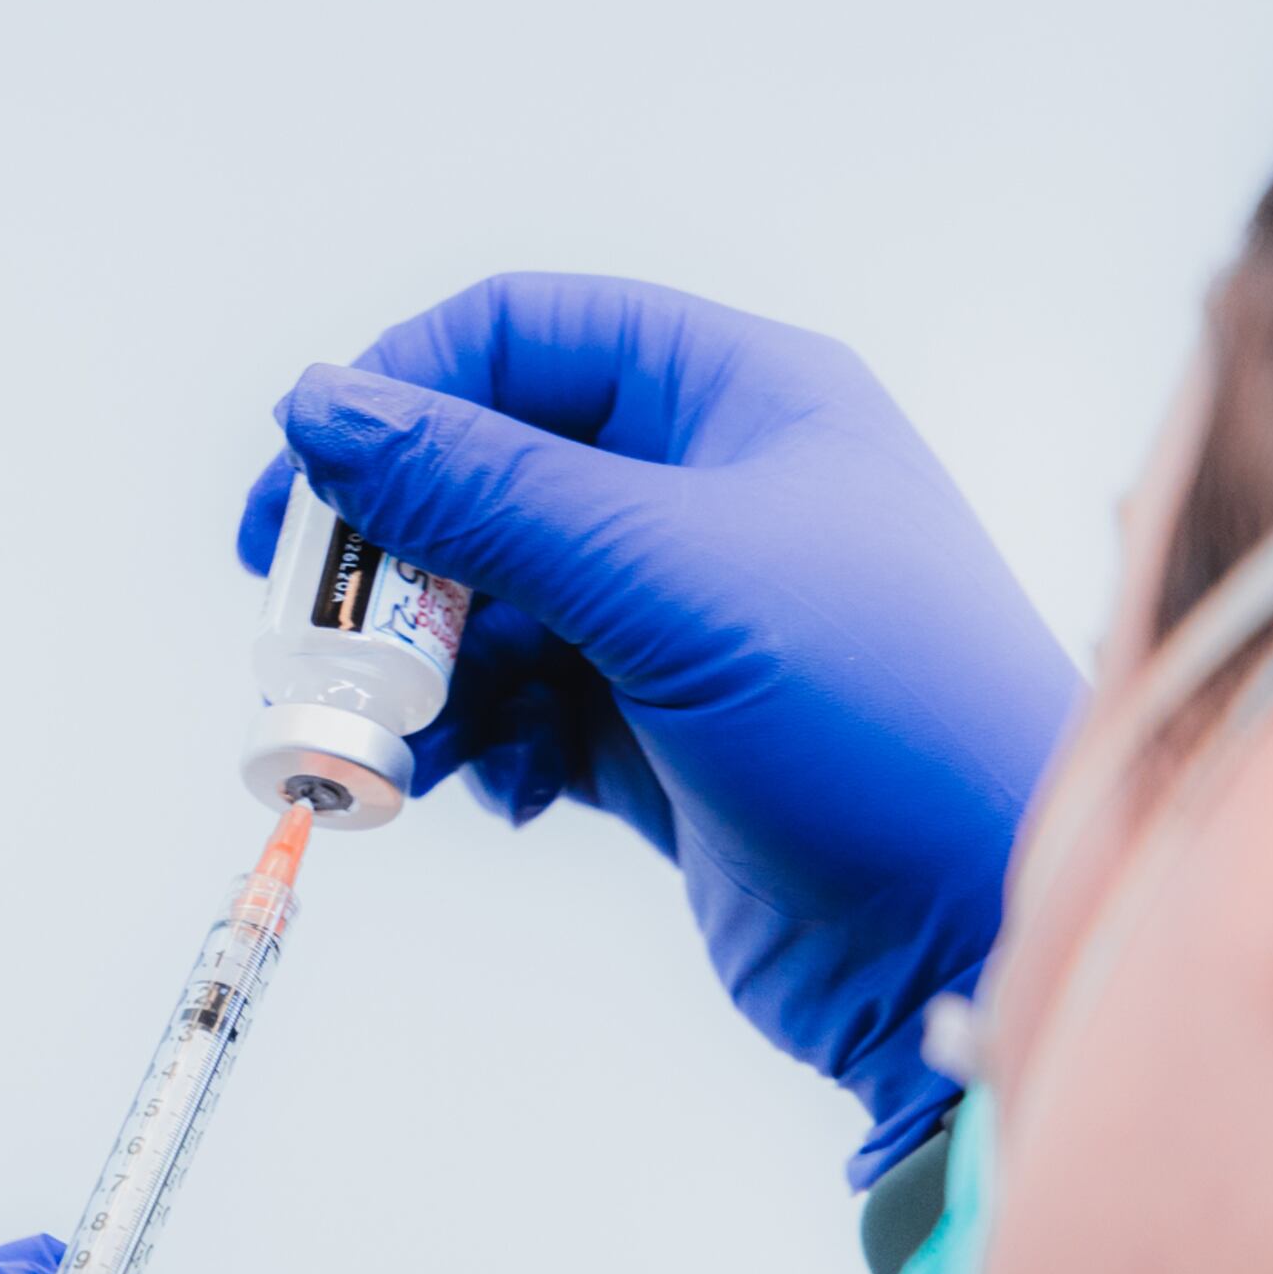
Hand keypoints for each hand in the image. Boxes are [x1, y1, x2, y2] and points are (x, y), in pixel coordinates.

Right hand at [242, 273, 1079, 1179]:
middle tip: (298, 631)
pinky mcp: (666, 744)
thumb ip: (480, 490)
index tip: (297, 485)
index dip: (398, 394)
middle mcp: (712, 494)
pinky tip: (494, 796)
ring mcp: (687, 623)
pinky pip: (525, 715)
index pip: (523, 337)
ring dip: (423, 673)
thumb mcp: (662, 576)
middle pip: (488, 477)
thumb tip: (318, 407)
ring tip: (392, 748)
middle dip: (389, 559)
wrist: (975, 936)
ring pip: (493, 609)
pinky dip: (481, 748)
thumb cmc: (873, 717)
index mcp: (740, 398)